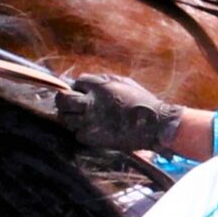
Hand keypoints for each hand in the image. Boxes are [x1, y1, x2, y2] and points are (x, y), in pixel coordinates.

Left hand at [57, 72, 181, 153]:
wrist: (155, 125)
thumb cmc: (143, 101)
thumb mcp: (124, 83)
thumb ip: (102, 80)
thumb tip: (85, 80)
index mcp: (99, 86)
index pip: (76, 83)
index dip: (78, 88)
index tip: (82, 93)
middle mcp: (91, 102)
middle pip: (62, 99)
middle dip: (63, 101)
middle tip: (70, 105)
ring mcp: (90, 120)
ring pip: (65, 118)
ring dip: (71, 117)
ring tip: (81, 118)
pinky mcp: (92, 136)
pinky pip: (77, 133)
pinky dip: (82, 132)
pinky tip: (92, 129)